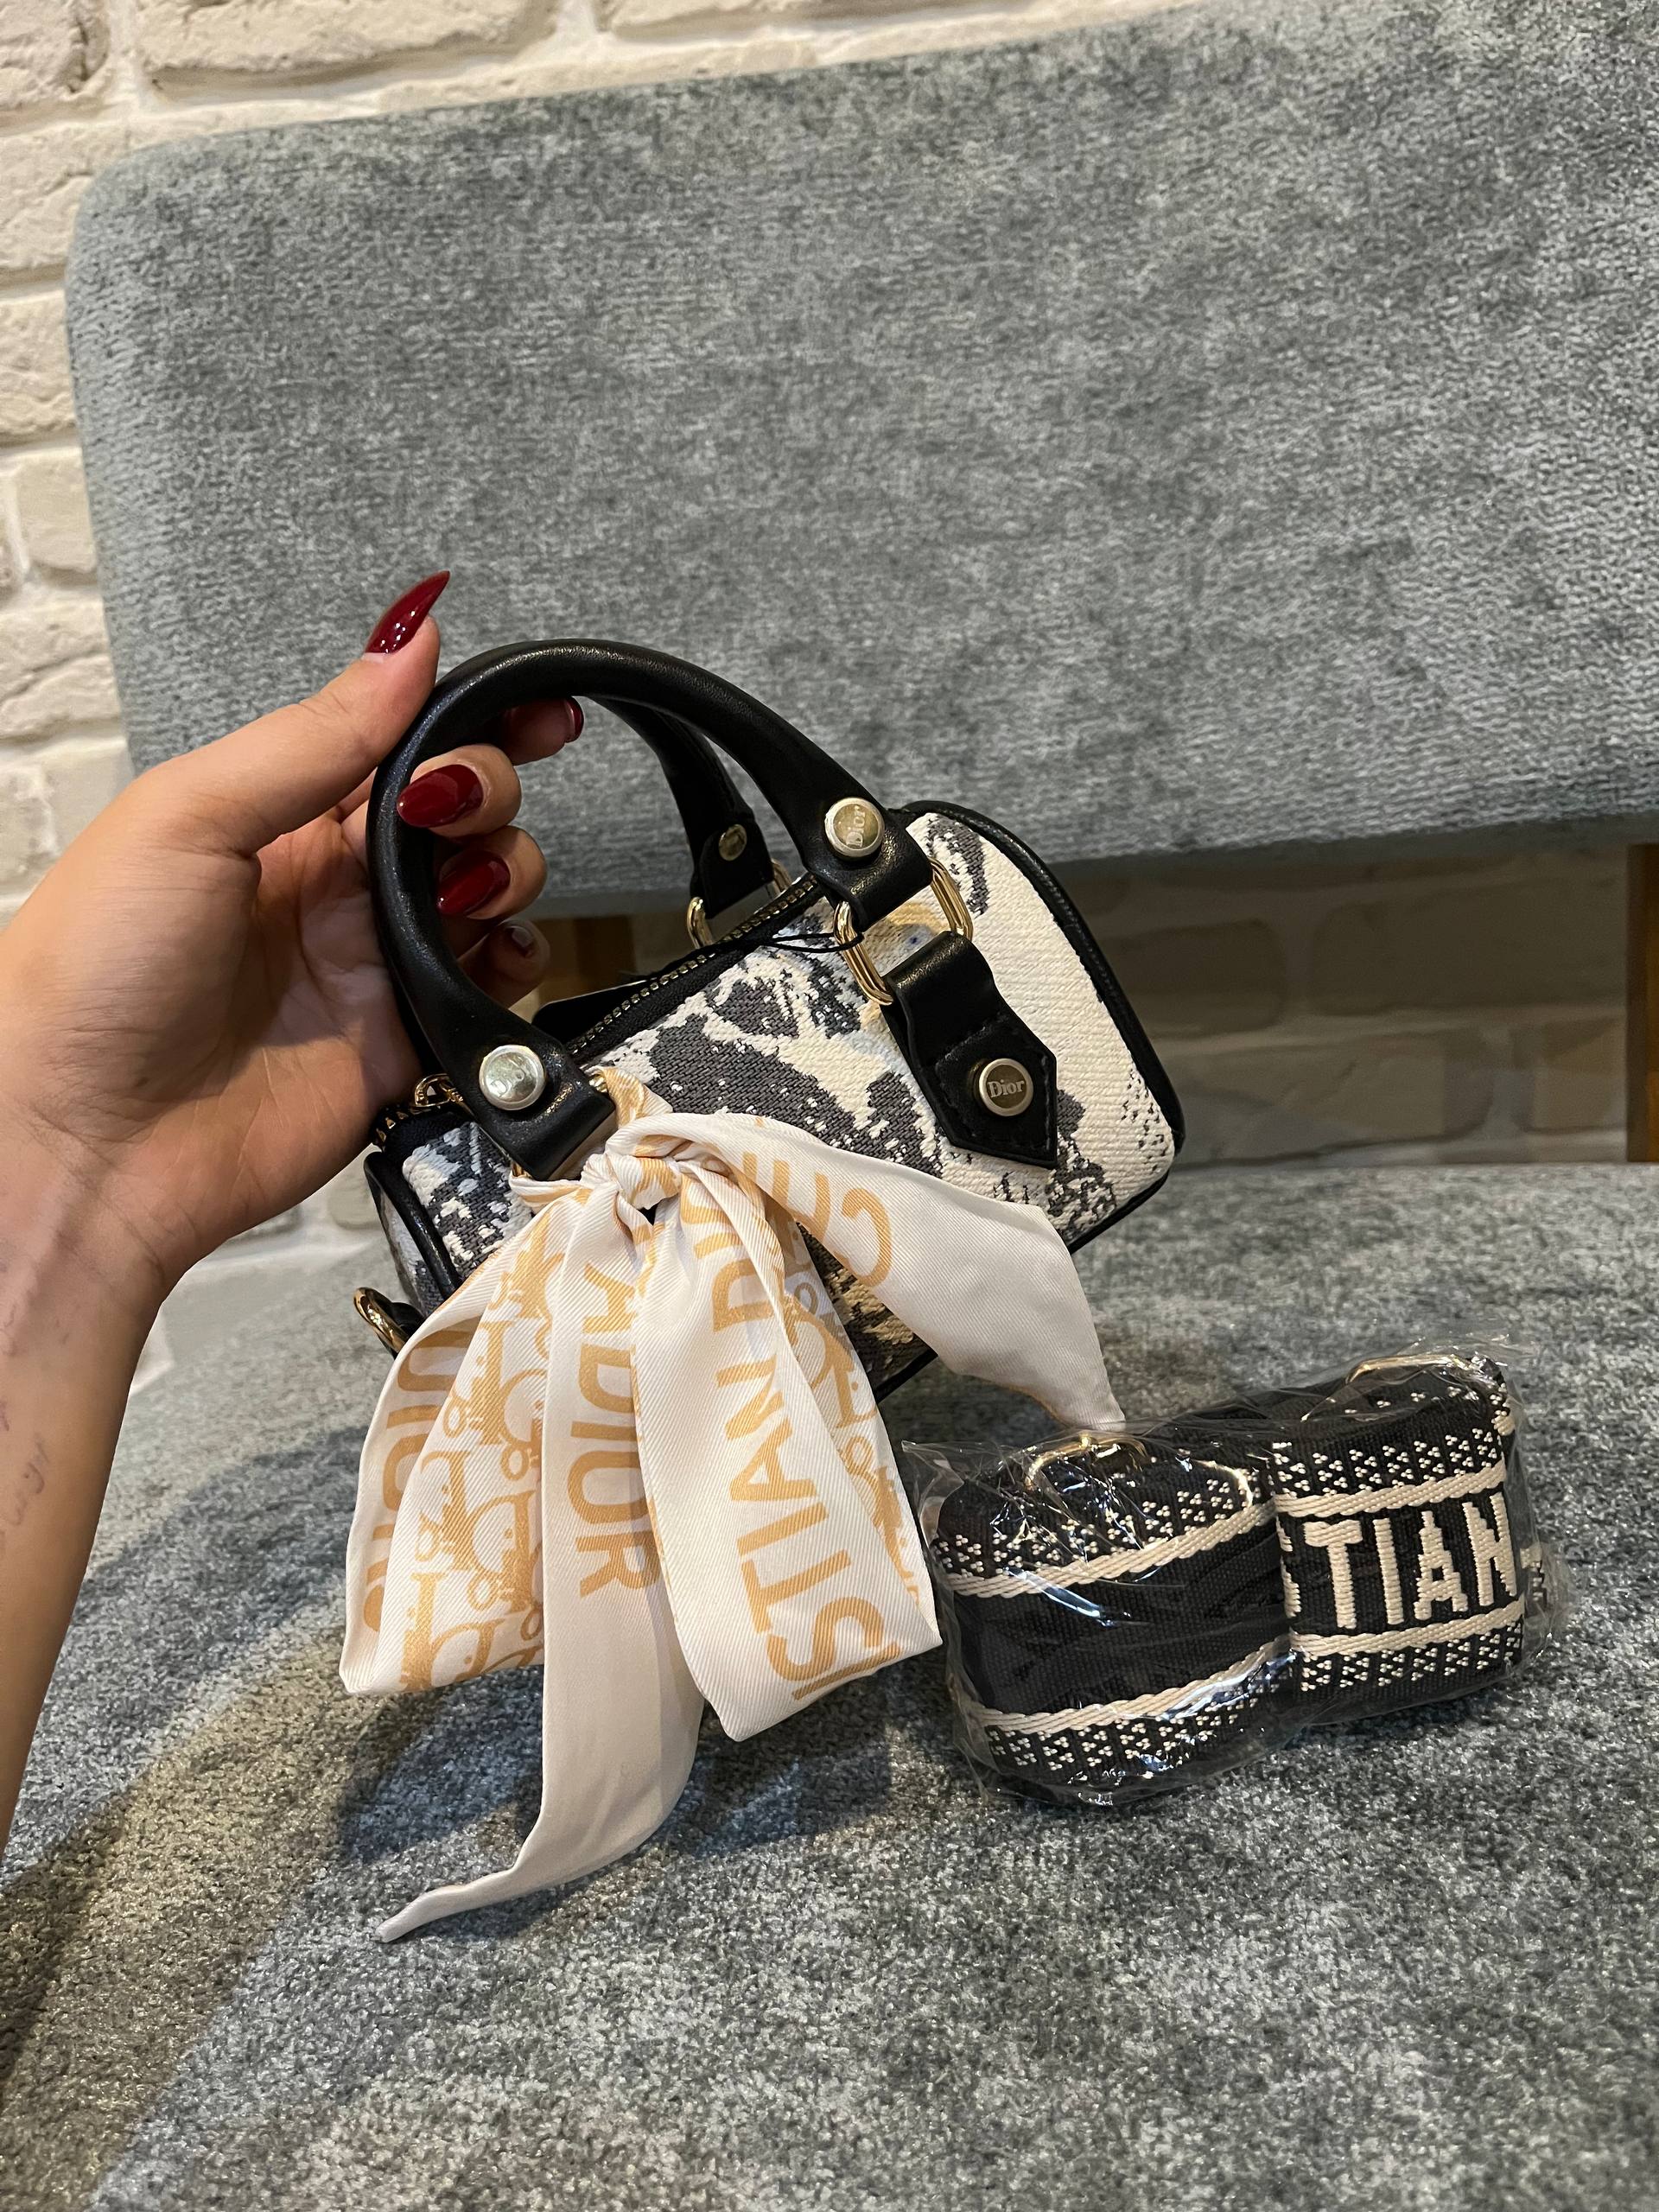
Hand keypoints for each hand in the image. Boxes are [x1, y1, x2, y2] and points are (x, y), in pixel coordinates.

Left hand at [0, 571, 574, 1309]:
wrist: (85, 1140)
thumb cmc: (97, 969)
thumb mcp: (192, 816)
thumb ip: (315, 736)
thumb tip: (407, 637)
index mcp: (277, 816)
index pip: (397, 743)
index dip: (468, 720)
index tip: (533, 709)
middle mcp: (336, 884)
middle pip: (460, 809)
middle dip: (485, 791)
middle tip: (446, 816)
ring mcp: (374, 964)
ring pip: (490, 890)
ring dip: (507, 871)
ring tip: (466, 894)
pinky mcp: (405, 1044)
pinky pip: (492, 993)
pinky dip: (517, 966)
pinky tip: (497, 956)